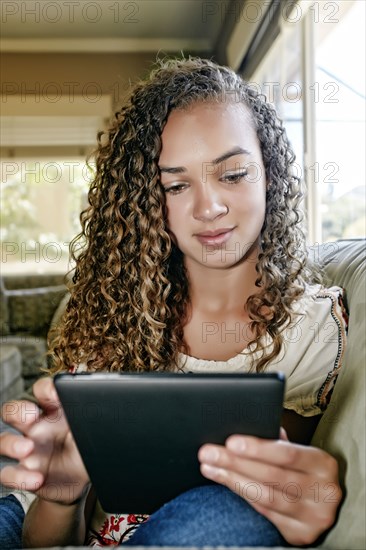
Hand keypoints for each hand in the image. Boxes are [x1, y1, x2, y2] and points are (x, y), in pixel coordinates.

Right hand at [0, 377, 89, 504]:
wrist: (81, 482)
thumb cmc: (84, 450)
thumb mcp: (92, 433)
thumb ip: (89, 421)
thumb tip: (101, 412)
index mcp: (54, 410)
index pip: (43, 391)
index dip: (45, 388)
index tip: (54, 392)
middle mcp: (36, 426)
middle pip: (14, 410)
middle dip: (18, 410)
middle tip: (31, 415)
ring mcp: (26, 449)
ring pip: (4, 440)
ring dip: (11, 443)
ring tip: (27, 449)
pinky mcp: (22, 472)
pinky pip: (9, 473)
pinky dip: (19, 477)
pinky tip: (36, 479)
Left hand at [198, 428, 340, 545]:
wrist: (327, 506)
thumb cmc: (307, 471)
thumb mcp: (303, 454)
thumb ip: (280, 442)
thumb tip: (247, 426)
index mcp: (323, 465)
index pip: (287, 454)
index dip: (258, 448)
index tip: (230, 442)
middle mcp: (323, 492)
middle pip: (271, 476)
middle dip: (235, 463)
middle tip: (207, 453)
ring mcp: (313, 517)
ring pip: (265, 497)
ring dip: (232, 480)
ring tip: (209, 468)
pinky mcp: (301, 535)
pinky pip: (265, 513)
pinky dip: (243, 496)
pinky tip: (226, 482)